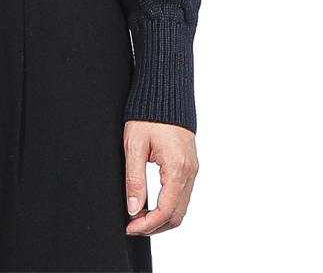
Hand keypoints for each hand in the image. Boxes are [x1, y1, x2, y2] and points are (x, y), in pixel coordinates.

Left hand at [123, 119, 197, 234]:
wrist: (165, 94)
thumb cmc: (148, 115)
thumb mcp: (134, 145)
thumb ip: (134, 179)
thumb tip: (133, 209)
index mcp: (176, 168)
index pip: (165, 210)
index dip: (147, 224)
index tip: (130, 227)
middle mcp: (189, 172)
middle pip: (176, 215)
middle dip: (155, 226)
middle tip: (133, 227)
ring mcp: (192, 169)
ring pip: (181, 208)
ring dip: (162, 219)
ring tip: (139, 218)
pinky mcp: (189, 166)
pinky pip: (182, 195)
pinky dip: (168, 207)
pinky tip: (151, 205)